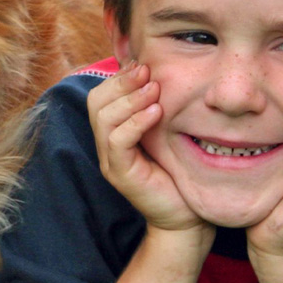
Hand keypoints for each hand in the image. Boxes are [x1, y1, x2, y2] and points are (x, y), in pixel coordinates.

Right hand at [89, 65, 204, 232]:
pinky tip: (156, 111)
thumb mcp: (167, 134)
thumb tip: (159, 75)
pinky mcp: (121, 175)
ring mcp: (110, 162)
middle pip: (96, 102)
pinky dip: (135, 122)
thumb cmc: (180, 174)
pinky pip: (118, 142)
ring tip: (154, 88)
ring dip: (129, 99)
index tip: (142, 63)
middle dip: (120, 82)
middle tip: (146, 70)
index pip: (101, 95)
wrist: (186, 219)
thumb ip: (157, 109)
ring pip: (104, 119)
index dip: (118, 76)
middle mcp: (106, 146)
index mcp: (113, 133)